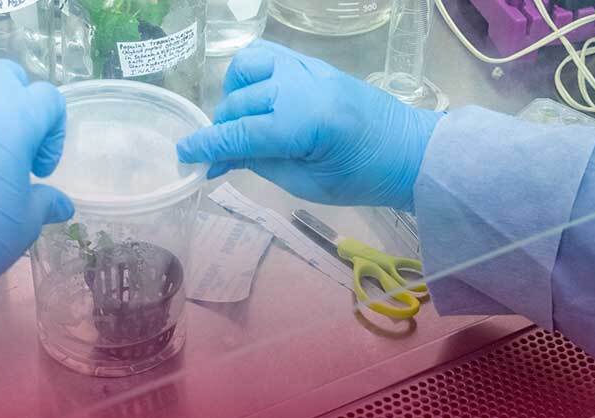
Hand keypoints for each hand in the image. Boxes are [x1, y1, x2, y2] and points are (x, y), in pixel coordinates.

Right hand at [176, 41, 442, 210]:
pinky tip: (256, 100)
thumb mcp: (307, 184)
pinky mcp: (314, 63)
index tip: (183, 156)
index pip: (241, 132)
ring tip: (242, 125)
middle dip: (220, 131)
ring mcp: (308, 69)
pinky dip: (251, 75)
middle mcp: (302, 86)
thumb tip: (218, 159)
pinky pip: (267, 56)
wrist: (411, 151)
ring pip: (246, 68)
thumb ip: (260, 163)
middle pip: (238, 103)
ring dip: (233, 96)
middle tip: (217, 160)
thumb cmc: (364, 178)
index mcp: (306, 122)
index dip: (207, 146)